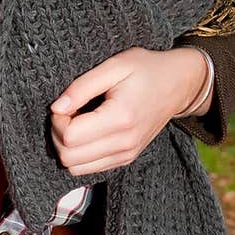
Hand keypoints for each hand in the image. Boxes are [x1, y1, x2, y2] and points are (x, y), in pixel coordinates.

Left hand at [50, 46, 209, 174]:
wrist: (179, 84)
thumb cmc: (146, 69)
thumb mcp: (114, 66)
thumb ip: (82, 87)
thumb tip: (56, 108)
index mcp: (121, 117)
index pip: (70, 137)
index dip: (57, 120)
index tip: (65, 104)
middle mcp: (125, 143)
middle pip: (69, 158)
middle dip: (58, 135)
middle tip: (67, 113)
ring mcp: (126, 155)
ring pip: (76, 168)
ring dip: (67, 147)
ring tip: (77, 122)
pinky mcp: (126, 159)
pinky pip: (89, 169)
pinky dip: (79, 154)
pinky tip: (87, 132)